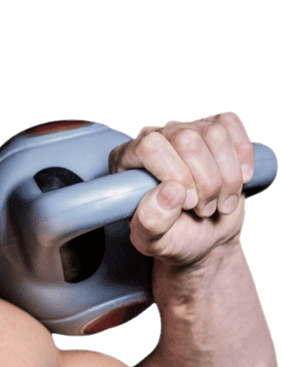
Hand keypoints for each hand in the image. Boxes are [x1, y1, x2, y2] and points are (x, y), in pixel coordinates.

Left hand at [110, 112, 255, 266]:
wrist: (203, 234)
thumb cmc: (172, 236)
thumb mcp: (153, 242)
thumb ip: (150, 222)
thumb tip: (171, 190)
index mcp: (125, 160)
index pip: (150, 147)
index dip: (176, 174)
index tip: (187, 204)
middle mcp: (152, 137)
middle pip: (186, 138)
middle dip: (205, 180)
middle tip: (203, 209)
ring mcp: (183, 129)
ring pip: (214, 133)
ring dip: (226, 175)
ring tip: (219, 201)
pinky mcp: (212, 128)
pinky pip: (230, 124)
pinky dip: (242, 156)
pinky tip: (238, 179)